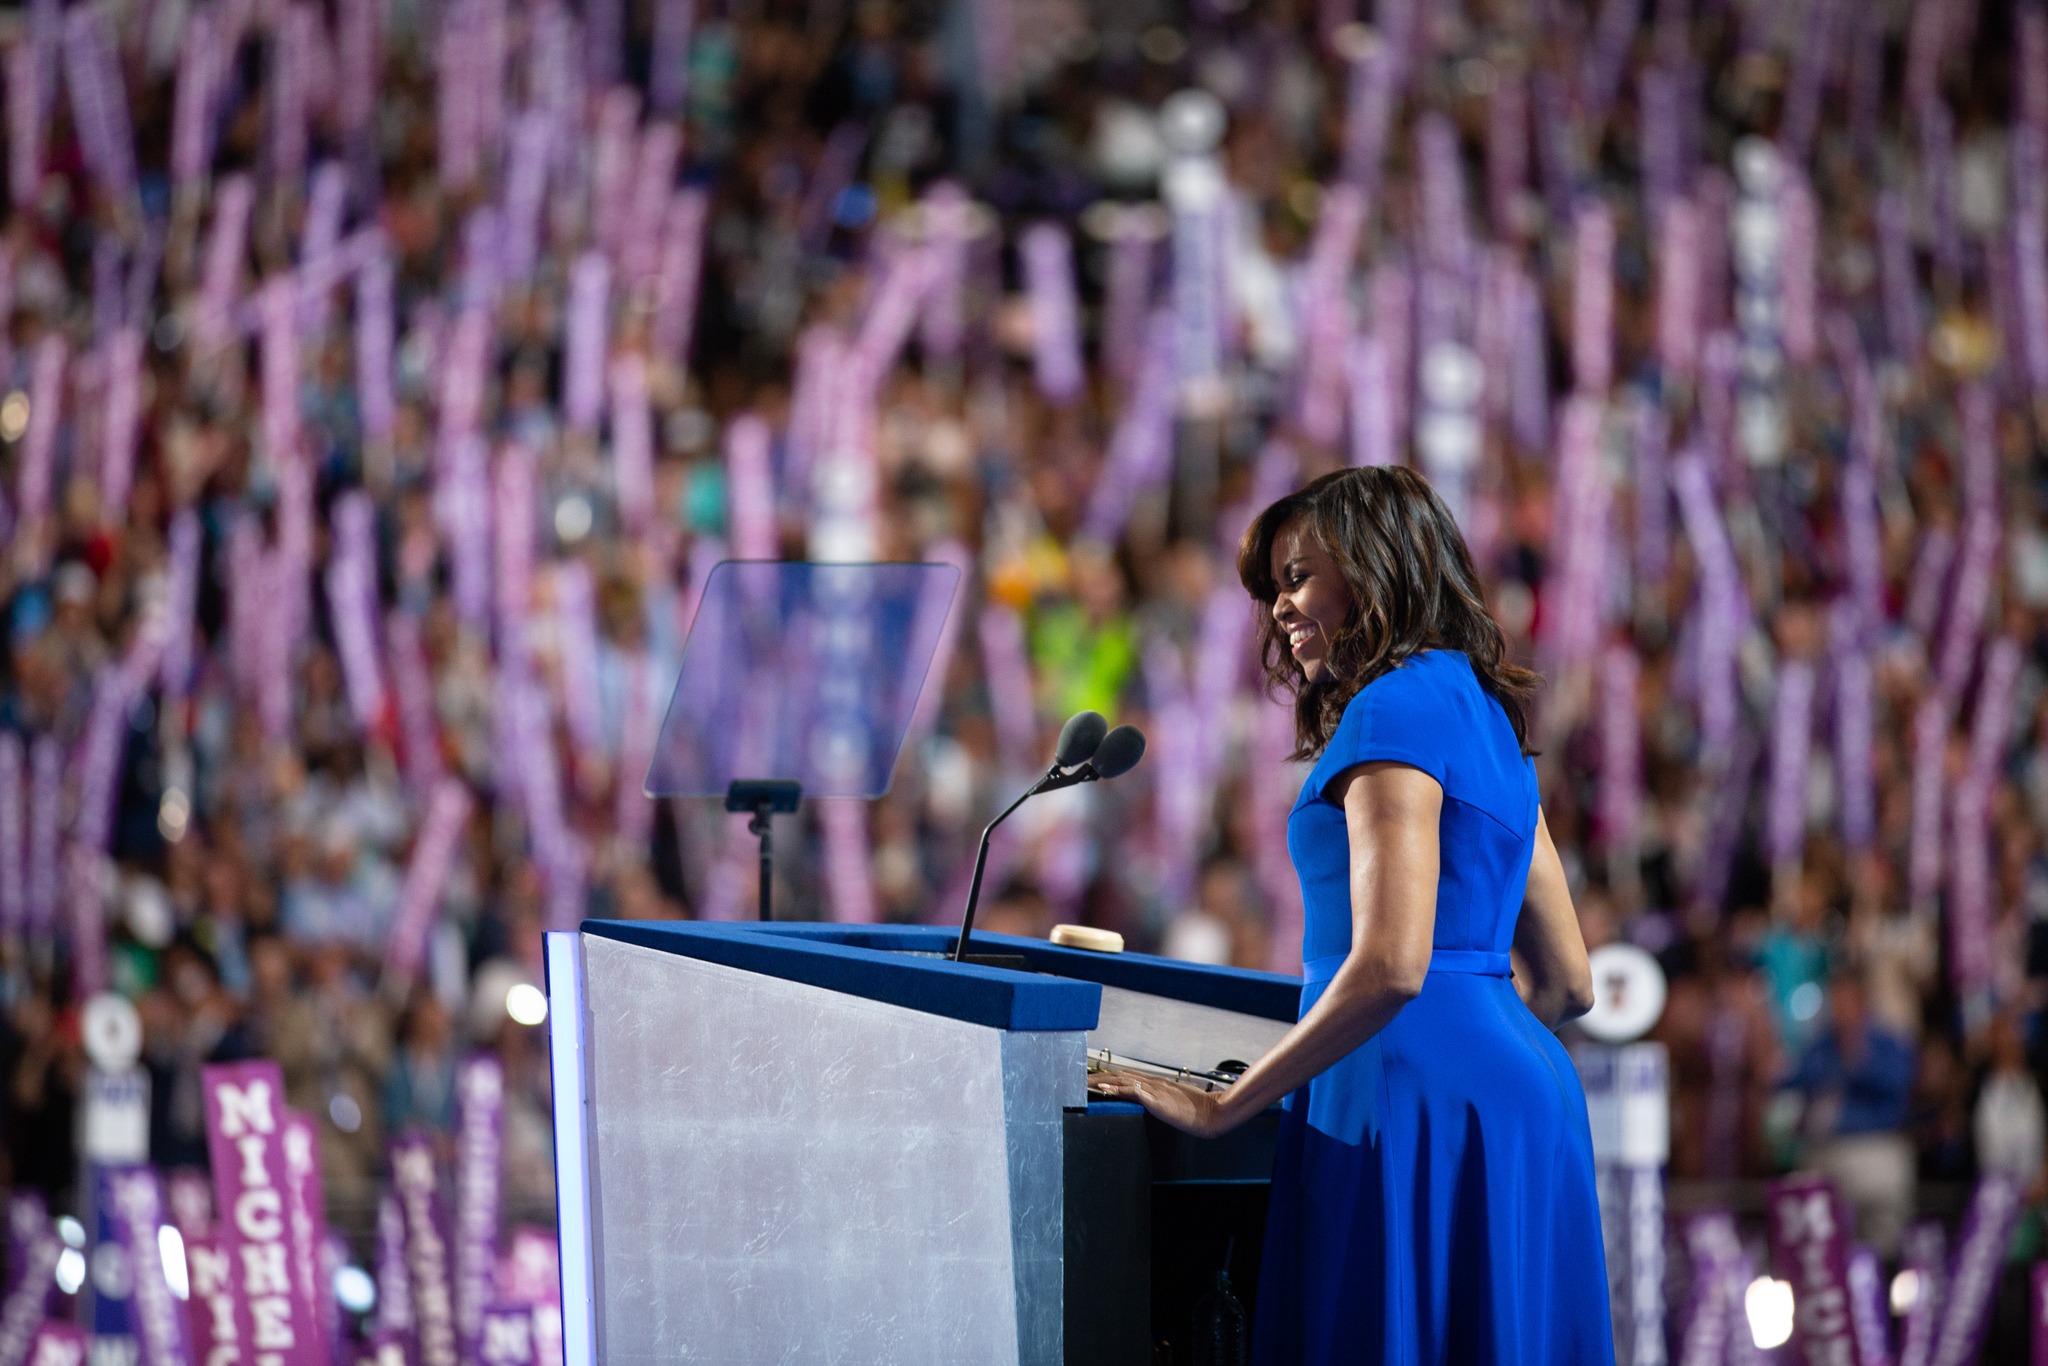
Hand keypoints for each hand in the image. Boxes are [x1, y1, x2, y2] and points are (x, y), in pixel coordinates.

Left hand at [1089, 1069, 1233, 1137]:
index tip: (1094, 1078)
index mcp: (1156, 1084)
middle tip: (1080, 1078)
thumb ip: (1161, 1102)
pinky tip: (1101, 1089)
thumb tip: (1152, 1104)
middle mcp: (1152, 1082)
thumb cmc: (1196, 1112)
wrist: (1210, 1114)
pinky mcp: (1155, 1098)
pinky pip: (1131, 1090)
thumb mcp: (1174, 1104)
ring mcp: (1153, 1089)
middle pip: (1120, 1075)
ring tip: (1084, 1082)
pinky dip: (1114, 1088)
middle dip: (1099, 1077)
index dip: (1110, 1077)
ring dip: (1101, 1081)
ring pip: (1121, 1080)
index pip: (1127, 1076)